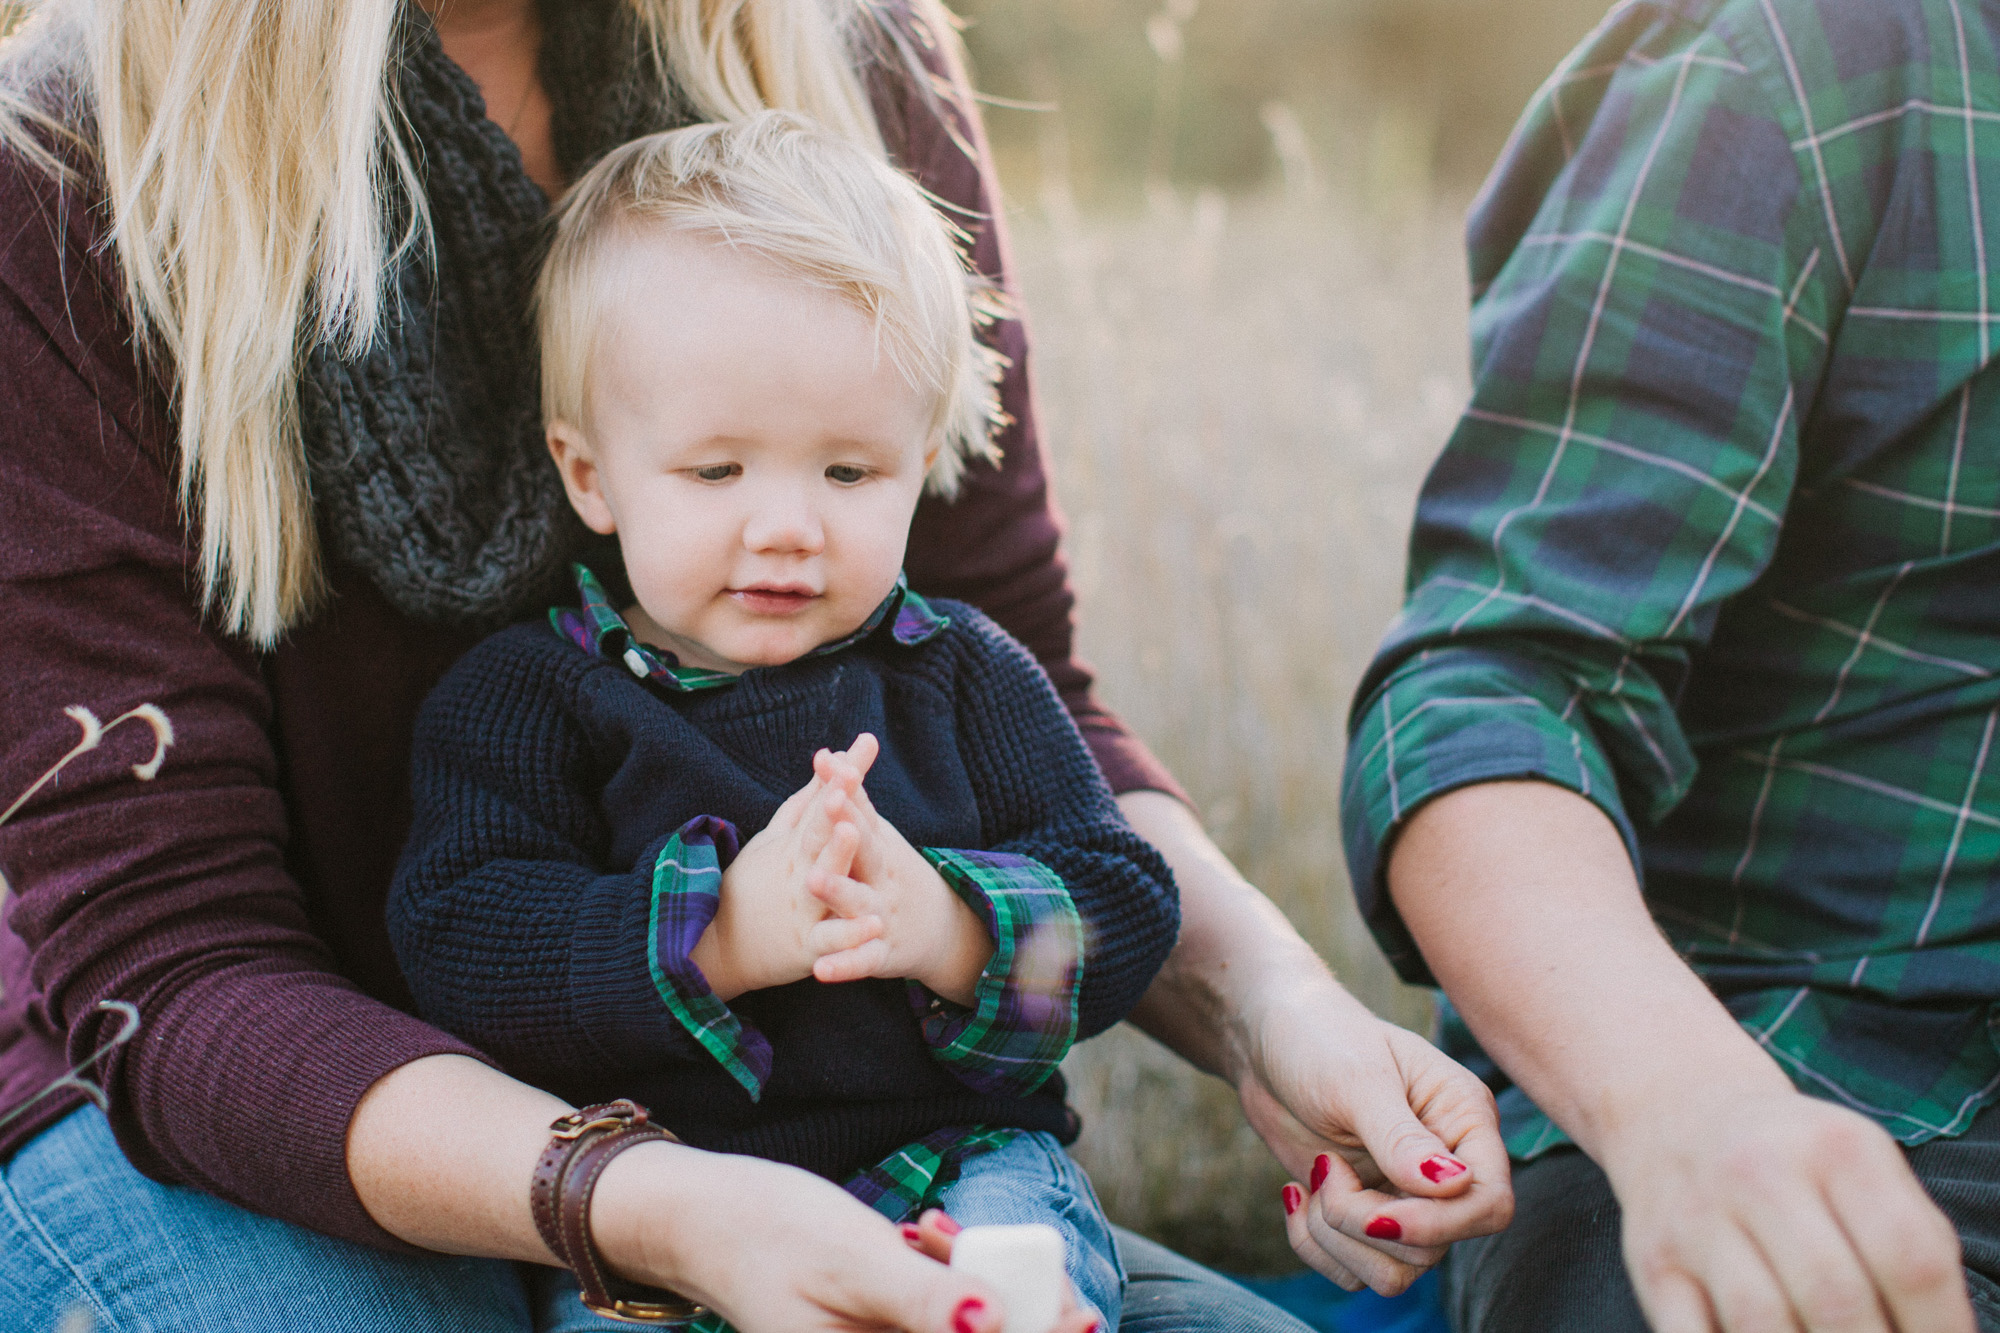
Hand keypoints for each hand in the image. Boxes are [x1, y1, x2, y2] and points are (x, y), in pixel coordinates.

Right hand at [594, 1144, 1073, 1332]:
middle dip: (1014, 1311)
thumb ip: (923, 1301)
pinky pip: (942, 1317)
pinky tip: (921, 1235)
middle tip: (990, 1251)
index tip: (1075, 1311)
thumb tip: (993, 1323)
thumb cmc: (764, 1233)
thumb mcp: (852, 1260)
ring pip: (972, 1331)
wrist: (701, 1218)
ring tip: (933, 1231)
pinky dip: (948, 1278)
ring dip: (979, 1286)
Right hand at [691, 737, 881, 999]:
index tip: (857, 749)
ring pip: (823, 882)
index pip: (817, 805)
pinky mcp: (806, 947)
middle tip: (846, 779)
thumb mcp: (777, 839)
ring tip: (853, 834)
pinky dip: (850, 936)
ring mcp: (801, 908)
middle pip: (816, 835)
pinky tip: (874, 926)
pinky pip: (830, 940)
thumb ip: (810, 799)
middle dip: (831, 807)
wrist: (718, 947)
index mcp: (792, 846)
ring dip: (837, 858)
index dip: (835, 779)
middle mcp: (797, 871)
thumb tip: (832, 754)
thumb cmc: (755, 885)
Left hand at [803, 734, 994, 1004]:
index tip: (827, 761)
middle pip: (866, 850)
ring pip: (860, 904)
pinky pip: (861, 960)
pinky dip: (843, 965)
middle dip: (847, 831)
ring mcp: (884, 915)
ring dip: (839, 892)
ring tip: (813, 881)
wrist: (942, 929)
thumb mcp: (880, 837)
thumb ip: (854, 799)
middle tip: (828, 809)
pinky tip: (820, 972)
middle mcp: (884, 877)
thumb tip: (832, 753)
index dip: (845, 786)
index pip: (862, 811)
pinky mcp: (881, 953)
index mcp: (880, 847)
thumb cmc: (893, 872)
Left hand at [1243, 974, 1512, 1295]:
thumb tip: (1456, 1185)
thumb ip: (1400, 1137)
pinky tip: (1294, 1194)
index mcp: (1463, 1120)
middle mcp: (1443, 1167)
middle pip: (1433, 1246)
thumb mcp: (1356, 1080)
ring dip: (1337, 1238)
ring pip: (1394, 1271)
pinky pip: (1352, 1270)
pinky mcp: (1363, 1214)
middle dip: (1363, 1222)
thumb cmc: (1317, 1038)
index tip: (1375, 1212)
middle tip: (1323, 1168)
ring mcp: (1403, 1195)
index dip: (1438, 1223)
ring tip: (1312, 1177)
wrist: (1265, 1040)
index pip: (1489, 1202)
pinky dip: (1314, 1246)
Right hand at [1599, 1082, 1971, 1332]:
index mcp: (1837, 1148)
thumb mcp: (1864, 1165)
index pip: (1911, 1257)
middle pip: (1836, 1298)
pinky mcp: (1653, 1260)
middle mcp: (1760, 1173)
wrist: (1677, 1110)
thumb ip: (1913, 1238)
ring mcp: (1698, 1218)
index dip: (1940, 1327)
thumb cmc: (1793, 1158)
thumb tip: (1942, 1332)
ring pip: (1761, 1322)